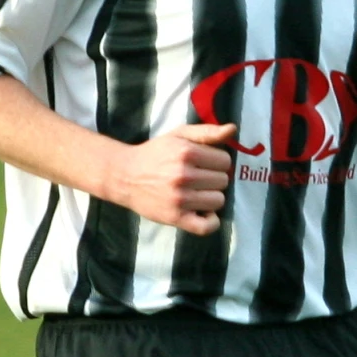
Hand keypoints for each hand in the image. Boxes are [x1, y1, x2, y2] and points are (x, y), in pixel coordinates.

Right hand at [109, 123, 236, 234]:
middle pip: (223, 181)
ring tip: (196, 193)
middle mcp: (184, 175)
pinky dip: (211, 221)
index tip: (204, 163)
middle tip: (197, 178)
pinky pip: (207, 226)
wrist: (125, 176)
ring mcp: (180, 199)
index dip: (216, 161)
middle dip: (213, 178)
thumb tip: (232, 129)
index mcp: (187, 152)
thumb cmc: (155, 154)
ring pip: (218, 201)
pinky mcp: (175, 217)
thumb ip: (207, 132)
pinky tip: (203, 212)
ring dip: (211, 197)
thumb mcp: (179, 135)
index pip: (224, 160)